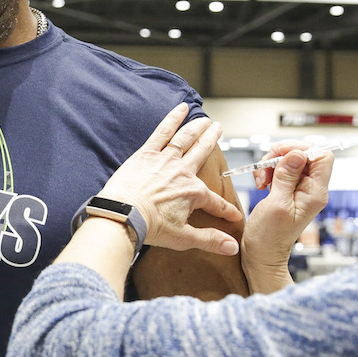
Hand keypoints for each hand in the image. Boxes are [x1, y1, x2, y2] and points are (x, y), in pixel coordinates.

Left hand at [97, 103, 242, 255]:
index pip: (216, 202)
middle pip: (202, 152)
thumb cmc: (149, 227)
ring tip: (205, 119)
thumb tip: (232, 247)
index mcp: (193, 193)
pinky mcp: (147, 153)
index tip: (234, 215)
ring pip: (186, 138)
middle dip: (212, 139)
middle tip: (218, 128)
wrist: (123, 215)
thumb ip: (210, 240)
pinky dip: (172, 118)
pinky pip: (162, 132)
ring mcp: (165, 160)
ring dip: (197, 127)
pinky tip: (180, 108)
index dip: (227, 210)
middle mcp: (183, 172)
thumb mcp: (183, 238)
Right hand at [242, 143, 333, 275]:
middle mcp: (311, 190)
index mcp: (315, 193)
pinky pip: (281, 170)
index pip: (322, 157)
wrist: (262, 254)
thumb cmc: (269, 237)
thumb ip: (287, 177)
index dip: (302, 150)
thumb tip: (297, 153)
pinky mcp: (288, 191)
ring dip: (271, 164)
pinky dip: (269, 171)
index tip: (282, 155)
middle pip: (304, 155)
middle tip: (265, 168)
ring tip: (261, 180)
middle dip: (282, 156)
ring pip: (290, 161)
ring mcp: (300, 190)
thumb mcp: (277, 204)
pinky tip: (261, 183)